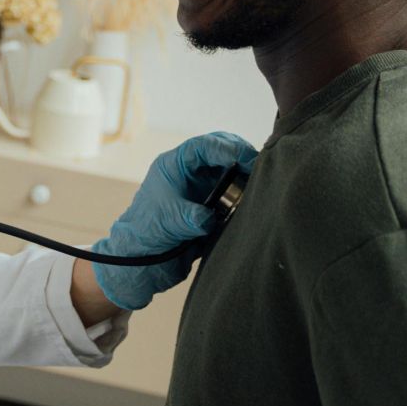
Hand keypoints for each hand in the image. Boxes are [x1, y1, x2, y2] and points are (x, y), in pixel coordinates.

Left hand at [92, 132, 257, 309]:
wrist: (145, 258)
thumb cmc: (147, 233)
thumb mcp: (169, 222)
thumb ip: (190, 218)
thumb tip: (210, 219)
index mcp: (175, 165)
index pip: (204, 146)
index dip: (228, 148)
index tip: (247, 159)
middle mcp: (191, 171)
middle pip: (222, 150)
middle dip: (242, 155)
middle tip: (261, 168)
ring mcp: (203, 186)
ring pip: (231, 169)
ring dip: (246, 174)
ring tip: (261, 184)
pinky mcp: (212, 203)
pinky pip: (234, 190)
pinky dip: (245, 192)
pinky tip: (255, 200)